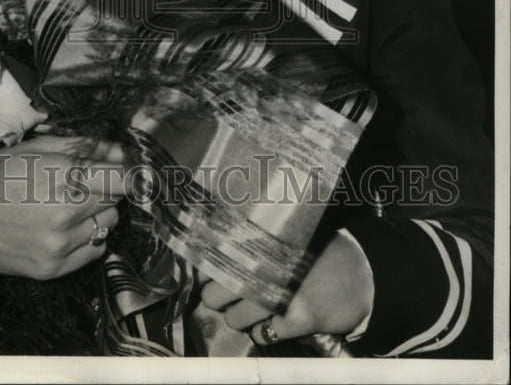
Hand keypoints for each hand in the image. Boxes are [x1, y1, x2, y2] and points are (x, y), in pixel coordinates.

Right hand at [0, 134, 124, 279]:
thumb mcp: (37, 148)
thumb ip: (83, 148)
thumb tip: (121, 151)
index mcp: (64, 177)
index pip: (123, 178)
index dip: (128, 172)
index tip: (126, 170)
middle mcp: (67, 214)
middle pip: (115, 200)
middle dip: (104, 189)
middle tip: (79, 184)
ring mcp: (60, 245)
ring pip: (107, 225)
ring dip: (96, 214)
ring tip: (68, 206)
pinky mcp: (53, 269)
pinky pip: (94, 251)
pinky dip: (87, 238)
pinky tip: (63, 228)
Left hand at [198, 231, 373, 337]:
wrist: (365, 272)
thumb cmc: (321, 248)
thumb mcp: (288, 234)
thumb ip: (256, 240)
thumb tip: (216, 242)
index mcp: (261, 241)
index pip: (213, 258)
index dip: (204, 270)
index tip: (206, 274)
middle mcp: (266, 266)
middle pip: (215, 294)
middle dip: (218, 297)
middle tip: (230, 295)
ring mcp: (281, 294)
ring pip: (235, 318)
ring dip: (240, 317)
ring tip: (253, 309)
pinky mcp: (298, 319)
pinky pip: (262, 335)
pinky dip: (263, 333)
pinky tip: (273, 323)